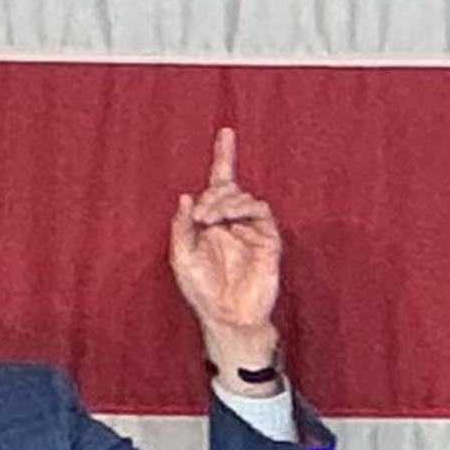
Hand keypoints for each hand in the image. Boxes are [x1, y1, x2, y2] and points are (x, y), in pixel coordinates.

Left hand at [167, 128, 284, 372]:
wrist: (227, 317)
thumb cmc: (202, 291)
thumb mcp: (181, 256)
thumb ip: (182, 226)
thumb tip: (187, 195)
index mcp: (213, 222)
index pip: (219, 183)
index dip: (223, 157)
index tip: (226, 132)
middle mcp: (233, 222)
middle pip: (228, 188)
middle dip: (213, 195)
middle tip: (201, 216)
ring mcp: (252, 230)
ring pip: (244, 197)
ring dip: (225, 202)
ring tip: (211, 219)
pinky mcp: (268, 240)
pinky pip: (260, 212)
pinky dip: (243, 209)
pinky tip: (228, 220)